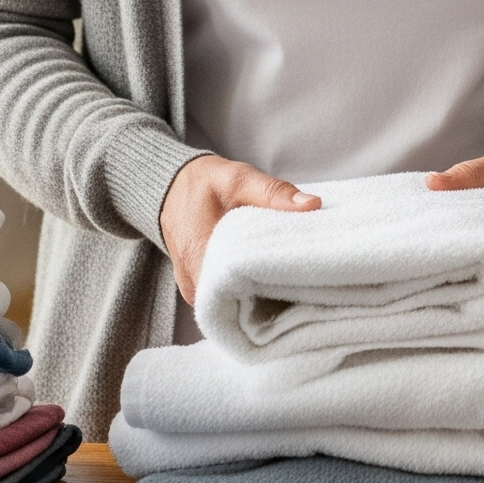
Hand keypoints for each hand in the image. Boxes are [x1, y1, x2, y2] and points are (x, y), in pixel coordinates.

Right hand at [159, 155, 320, 304]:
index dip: (272, 292)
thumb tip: (312, 205)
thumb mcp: (240, 178)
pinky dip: (245, 289)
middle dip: (270, 295)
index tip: (300, 282)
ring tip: (289, 279)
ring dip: (258, 293)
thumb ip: (274, 192)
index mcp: (201, 255)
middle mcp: (193, 281)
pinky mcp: (197, 288)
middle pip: (236, 303)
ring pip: (230, 304)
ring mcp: (194, 289)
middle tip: (303, 280)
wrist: (171, 188)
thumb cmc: (206, 183)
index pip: (237, 293)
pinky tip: (268, 278)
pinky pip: (224, 298)